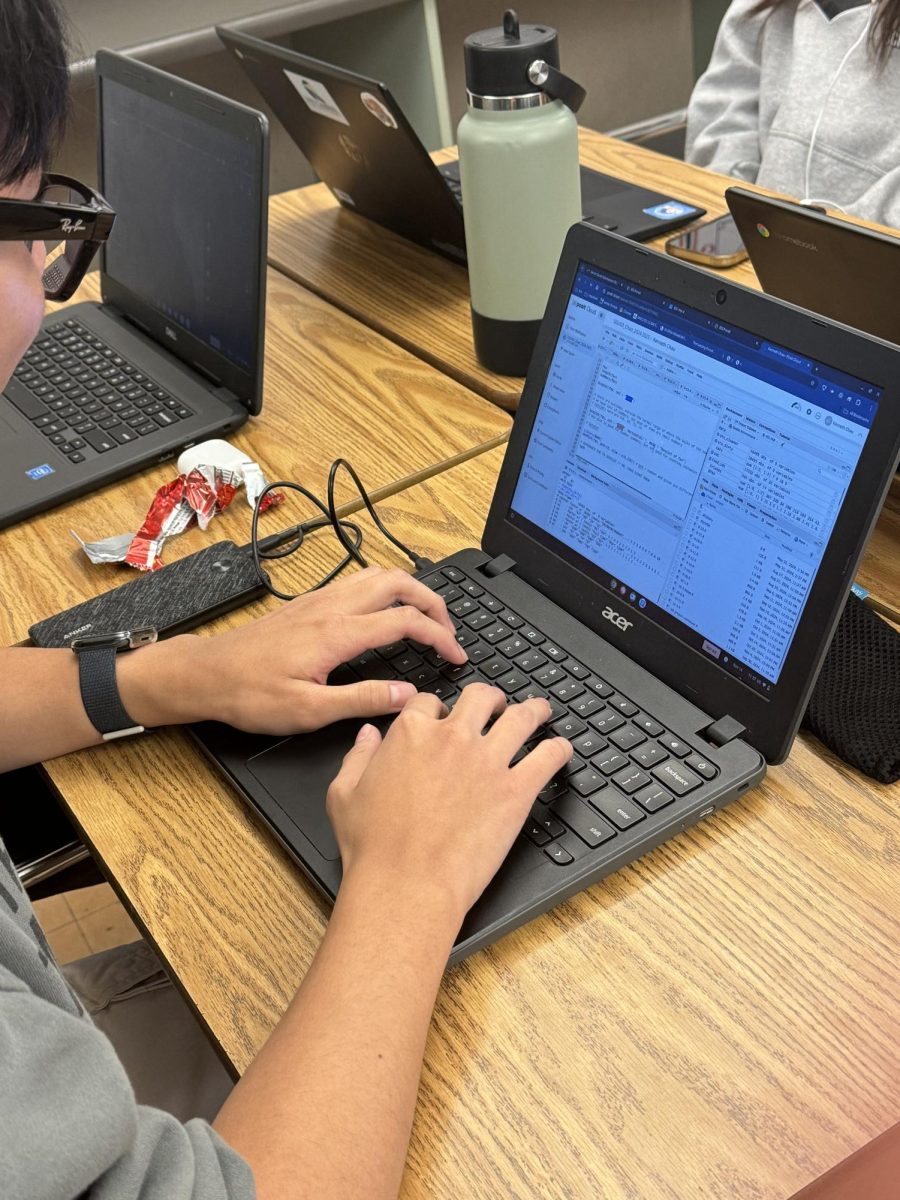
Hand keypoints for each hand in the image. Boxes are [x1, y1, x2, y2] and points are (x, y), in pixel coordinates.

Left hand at [118, 567, 466, 733]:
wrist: (205, 674)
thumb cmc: (250, 694)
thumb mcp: (309, 711)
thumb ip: (362, 699)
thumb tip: (407, 696)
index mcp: (337, 633)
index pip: (405, 622)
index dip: (440, 637)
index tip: (457, 656)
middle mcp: (331, 607)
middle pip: (397, 583)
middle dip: (432, 601)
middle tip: (449, 629)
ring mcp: (319, 600)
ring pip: (377, 574)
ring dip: (409, 590)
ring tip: (426, 616)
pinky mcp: (308, 603)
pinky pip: (357, 581)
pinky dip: (385, 589)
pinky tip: (385, 610)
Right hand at [326, 685, 571, 925]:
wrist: (405, 883)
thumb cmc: (373, 847)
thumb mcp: (344, 794)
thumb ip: (357, 757)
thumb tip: (368, 735)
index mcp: (411, 733)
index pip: (429, 702)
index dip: (437, 708)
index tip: (442, 717)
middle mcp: (452, 738)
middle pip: (481, 697)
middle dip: (490, 698)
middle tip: (497, 706)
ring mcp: (487, 761)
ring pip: (521, 717)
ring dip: (533, 710)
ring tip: (539, 711)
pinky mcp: (515, 790)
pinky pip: (548, 757)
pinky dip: (559, 749)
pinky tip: (561, 749)